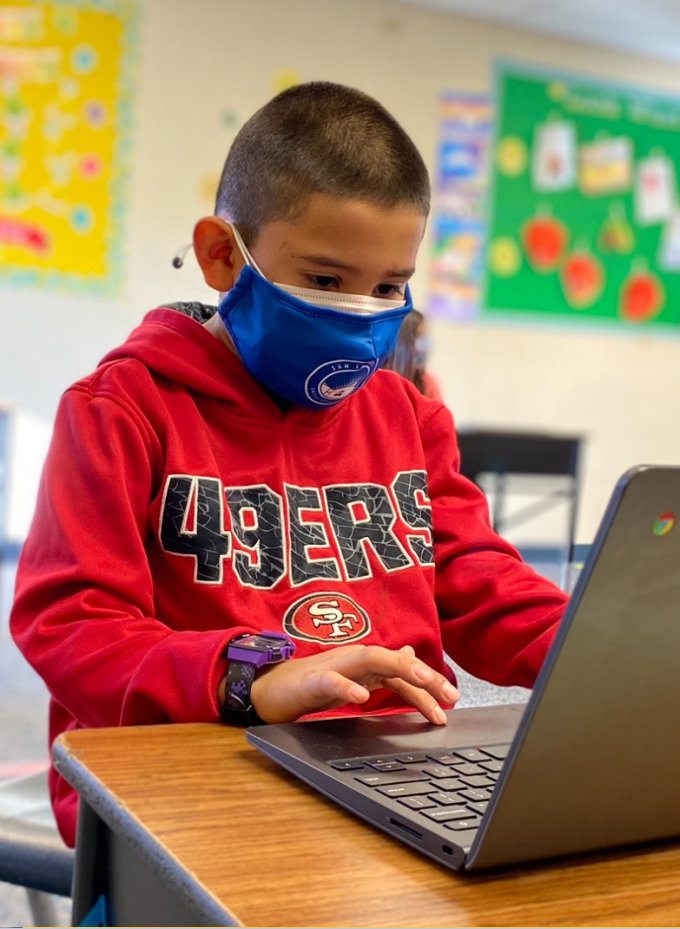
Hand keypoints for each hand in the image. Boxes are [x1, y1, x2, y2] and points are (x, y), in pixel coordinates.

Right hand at [249, 644, 458, 724]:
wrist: (269, 687)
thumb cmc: (312, 683)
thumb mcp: (354, 676)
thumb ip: (382, 670)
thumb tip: (409, 655)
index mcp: (364, 664)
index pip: (403, 670)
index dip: (429, 683)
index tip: (452, 702)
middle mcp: (353, 659)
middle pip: (393, 661)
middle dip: (423, 675)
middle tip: (449, 694)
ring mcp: (332, 667)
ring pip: (369, 660)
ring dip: (397, 668)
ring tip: (421, 680)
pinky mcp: (311, 680)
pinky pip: (330, 680)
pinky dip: (346, 687)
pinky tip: (360, 697)